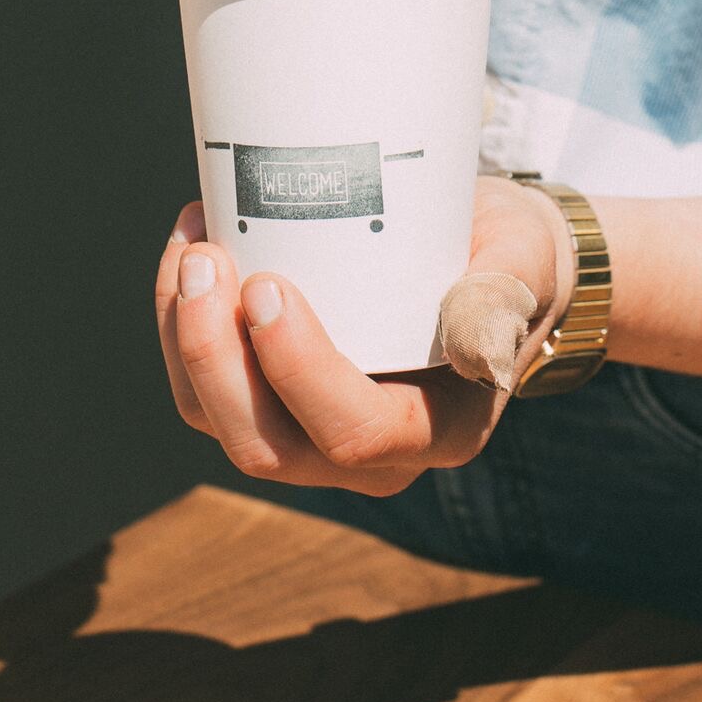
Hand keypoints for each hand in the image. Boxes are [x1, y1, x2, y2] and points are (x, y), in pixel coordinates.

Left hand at [154, 177, 575, 494]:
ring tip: (191, 247)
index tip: (267, 284)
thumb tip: (481, 357)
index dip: (298, 370)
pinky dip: (181, 324)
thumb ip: (498, 304)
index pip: (355, 432)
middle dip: (216, 358)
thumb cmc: (507, 254)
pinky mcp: (275, 398)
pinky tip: (188, 249)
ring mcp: (314, 431)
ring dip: (186, 340)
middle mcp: (371, 453)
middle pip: (267, 446)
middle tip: (206, 261)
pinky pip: (207, 389)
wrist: (488, 251)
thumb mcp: (519, 267)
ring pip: (222, 423)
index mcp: (438, 429)